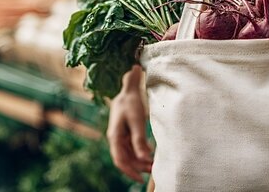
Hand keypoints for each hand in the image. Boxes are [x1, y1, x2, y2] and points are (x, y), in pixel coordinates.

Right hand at [107, 66, 152, 182]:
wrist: (128, 89)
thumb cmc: (132, 103)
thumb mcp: (137, 121)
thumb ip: (140, 140)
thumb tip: (144, 157)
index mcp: (115, 136)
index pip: (120, 160)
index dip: (129, 171)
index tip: (140, 179)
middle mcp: (115, 138)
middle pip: (125, 158)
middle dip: (138, 167)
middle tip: (153, 171)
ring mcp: (120, 136)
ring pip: (129, 153)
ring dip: (140, 160)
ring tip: (153, 164)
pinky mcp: (125, 132)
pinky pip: (131, 147)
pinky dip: (140, 152)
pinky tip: (150, 153)